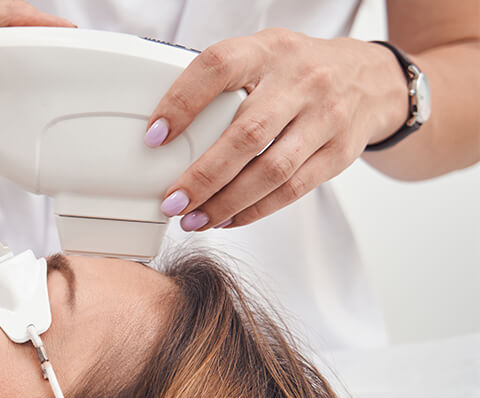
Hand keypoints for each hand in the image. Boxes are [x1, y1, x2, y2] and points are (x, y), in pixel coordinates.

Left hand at [145, 29, 408, 230]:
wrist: (372, 79)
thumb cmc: (297, 71)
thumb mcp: (262, 55)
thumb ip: (220, 80)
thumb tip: (160, 130)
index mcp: (269, 50)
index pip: (219, 68)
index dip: (182, 101)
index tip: (154, 136)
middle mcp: (301, 81)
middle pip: (247, 134)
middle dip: (203, 175)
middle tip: (171, 201)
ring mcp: (326, 117)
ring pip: (271, 170)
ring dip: (226, 202)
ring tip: (193, 219)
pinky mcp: (340, 152)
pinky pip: (292, 189)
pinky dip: (254, 210)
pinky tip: (226, 219)